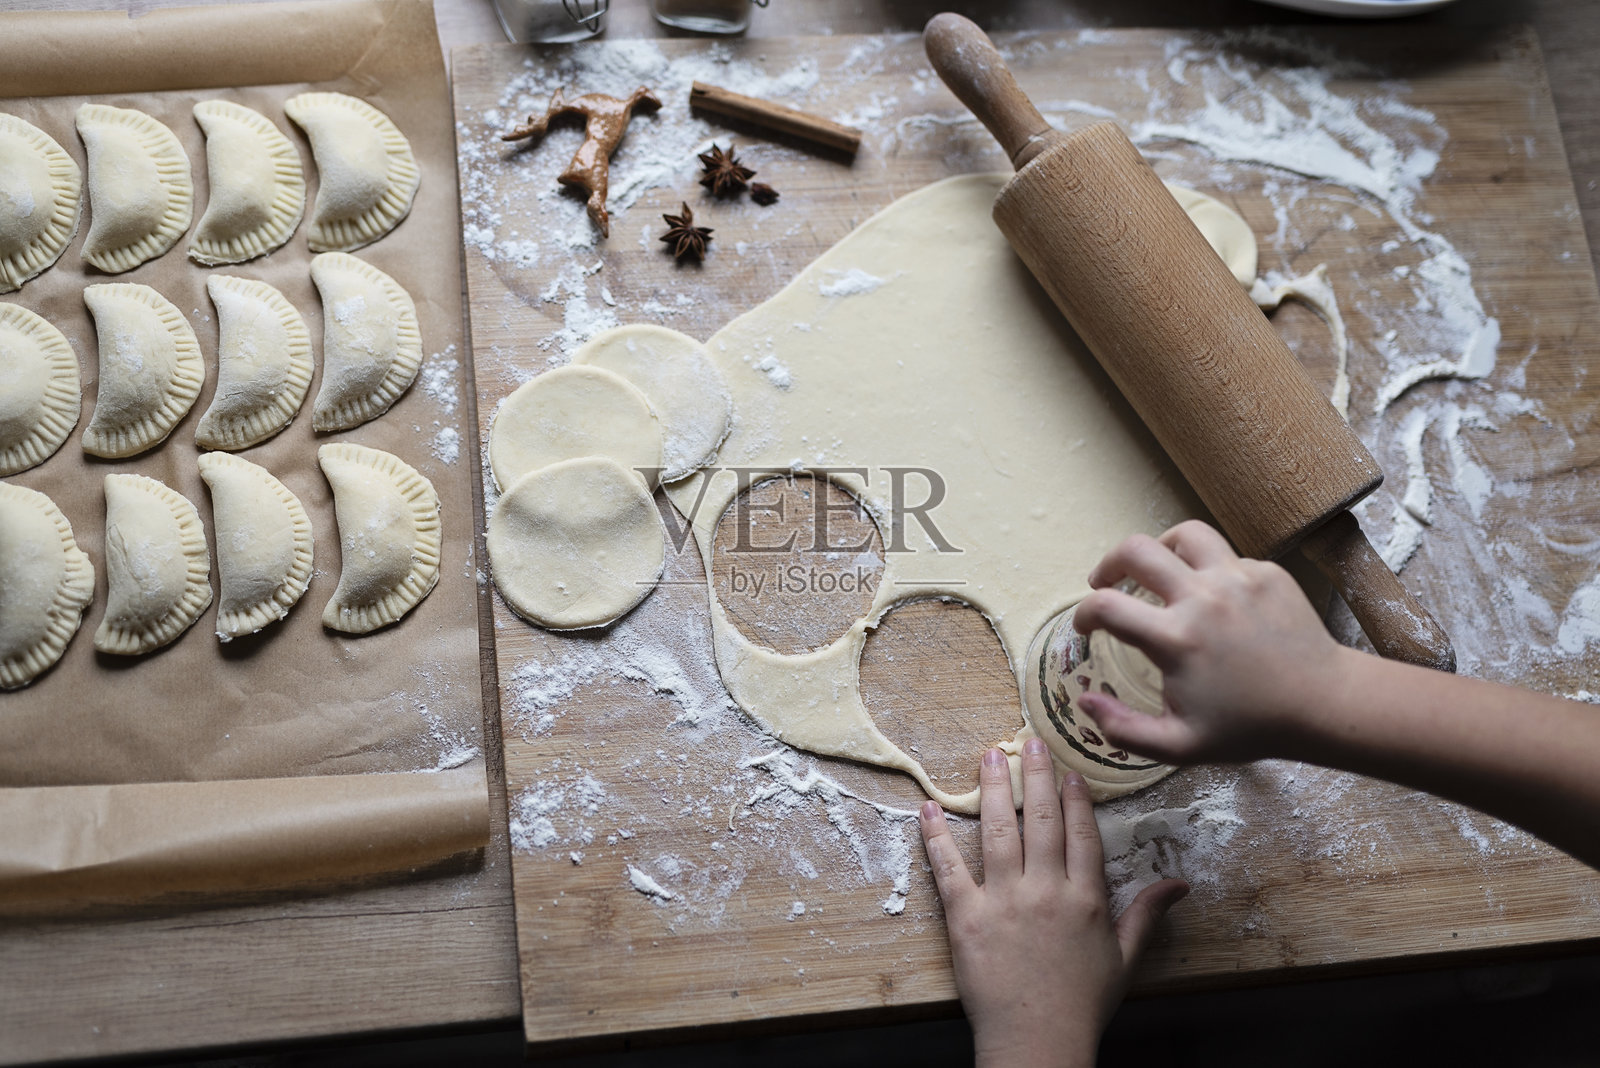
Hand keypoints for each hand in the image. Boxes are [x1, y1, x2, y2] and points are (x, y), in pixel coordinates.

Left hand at [919, 739, 1187, 1067]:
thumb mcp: (1125, 960)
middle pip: (1040, 821)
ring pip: (997, 833)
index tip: (1070, 770)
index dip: (1075, 799)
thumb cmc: (1082, 1005)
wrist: (1037, 1042)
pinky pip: (948, 870)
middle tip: (1032, 741)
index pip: (1081, 834)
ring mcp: (1002, 901)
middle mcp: (1045, 891)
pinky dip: (936, 838)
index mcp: (1085, 898)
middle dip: (1036, 777)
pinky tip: (928, 809)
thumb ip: (1147, 914)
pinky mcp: (966, 918)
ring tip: (989, 755)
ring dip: (992, 790)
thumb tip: (1180, 883)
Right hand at [1071, 520, 1348, 764]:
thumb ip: (1122, 729)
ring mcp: (1238, 578)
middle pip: (1136, 550)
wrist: (1324, 705)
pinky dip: (1208, 571)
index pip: (1106, 606)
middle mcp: (1203, 597)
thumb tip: (1085, 702)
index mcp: (1176, 639)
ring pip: (1184, 535)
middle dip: (1109, 563)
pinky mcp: (1267, 572)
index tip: (1084, 627)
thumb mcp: (1179, 745)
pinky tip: (1212, 599)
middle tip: (1105, 582)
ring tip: (1157, 570)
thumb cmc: (1251, 727)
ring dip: (1160, 548)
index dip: (1083, 614)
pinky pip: (1225, 557)